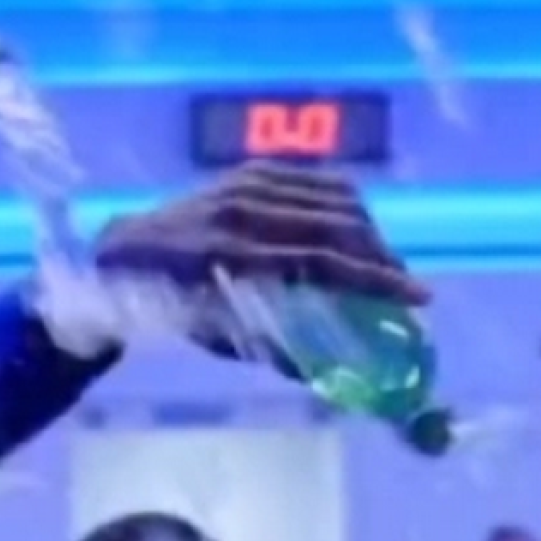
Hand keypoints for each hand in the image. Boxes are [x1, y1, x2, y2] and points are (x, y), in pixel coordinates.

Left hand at [42, 162, 427, 358]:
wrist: (124, 251)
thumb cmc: (169, 305)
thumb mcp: (215, 336)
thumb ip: (270, 346)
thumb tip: (320, 370)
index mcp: (234, 257)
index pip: (322, 263)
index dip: (374, 280)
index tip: (416, 296)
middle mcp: (244, 213)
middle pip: (337, 225)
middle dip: (382, 255)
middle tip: (404, 283)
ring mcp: (246, 184)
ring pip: (332, 196)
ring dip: (367, 227)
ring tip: (381, 259)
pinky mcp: (248, 170)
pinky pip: (313, 178)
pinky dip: (343, 202)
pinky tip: (354, 226)